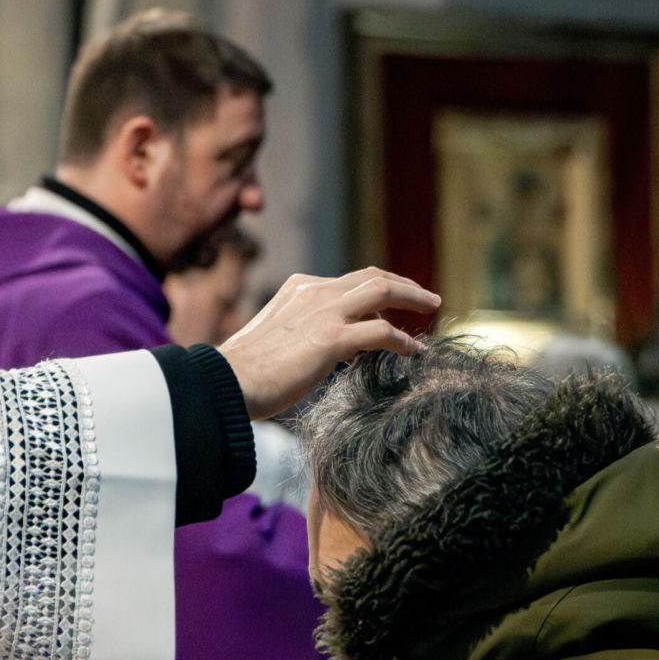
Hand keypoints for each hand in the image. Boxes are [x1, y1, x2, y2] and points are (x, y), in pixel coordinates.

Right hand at [217, 268, 439, 419]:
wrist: (226, 382)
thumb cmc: (244, 371)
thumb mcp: (275, 338)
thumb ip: (300, 333)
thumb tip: (322, 351)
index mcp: (298, 289)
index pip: (346, 281)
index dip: (374, 288)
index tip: (390, 302)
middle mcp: (313, 292)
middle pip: (371, 277)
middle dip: (403, 284)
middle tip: (425, 297)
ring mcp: (324, 312)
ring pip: (382, 292)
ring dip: (413, 298)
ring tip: (432, 309)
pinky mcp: (331, 339)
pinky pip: (382, 333)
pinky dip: (403, 341)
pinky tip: (414, 352)